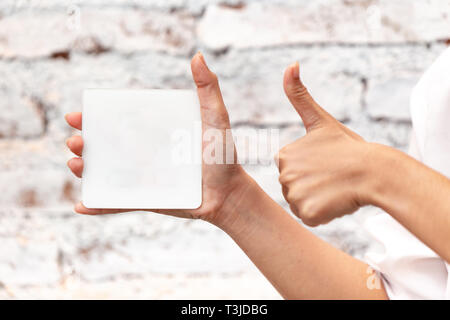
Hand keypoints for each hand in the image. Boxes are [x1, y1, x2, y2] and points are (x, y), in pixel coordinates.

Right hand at [65, 52, 250, 225]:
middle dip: (83, 144)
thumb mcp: (215, 119)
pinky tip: (81, 205)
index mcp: (154, 132)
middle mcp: (144, 153)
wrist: (229, 194)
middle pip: (106, 146)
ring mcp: (143, 178)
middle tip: (76, 142)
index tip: (78, 115)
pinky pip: (118, 203)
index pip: (118, 121)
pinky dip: (99, 205)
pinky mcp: (145, 200)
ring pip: (106, 174)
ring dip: (84, 170)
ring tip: (76, 165)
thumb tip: (198, 56)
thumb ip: (208, 89)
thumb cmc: (223, 155)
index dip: (94, 118)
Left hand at [276, 62, 377, 226]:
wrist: (375, 170)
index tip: (326, 163)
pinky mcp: (307, 213)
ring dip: (317, 201)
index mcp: (284, 155)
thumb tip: (290, 64)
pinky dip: (322, 214)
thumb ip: (299, 95)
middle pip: (295, 189)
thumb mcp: (321, 120)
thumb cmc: (350, 146)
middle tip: (332, 177)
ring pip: (302, 204)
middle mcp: (283, 174)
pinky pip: (310, 217)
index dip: (311, 170)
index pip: (292, 171)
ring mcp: (294, 194)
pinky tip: (335, 201)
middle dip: (313, 186)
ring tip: (334, 188)